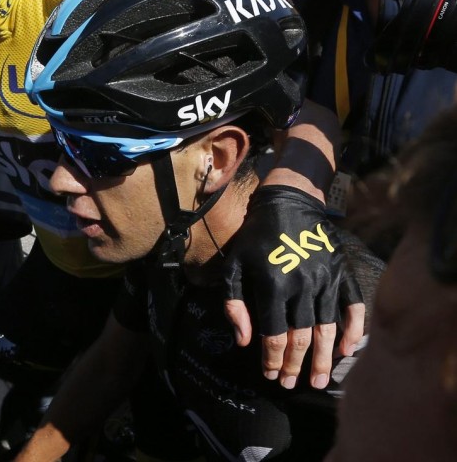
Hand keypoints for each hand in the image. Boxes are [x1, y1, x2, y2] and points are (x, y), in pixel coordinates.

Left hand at [223, 186, 364, 389]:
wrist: (289, 203)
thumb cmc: (256, 237)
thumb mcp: (234, 265)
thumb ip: (234, 303)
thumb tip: (244, 341)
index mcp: (274, 284)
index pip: (274, 333)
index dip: (272, 359)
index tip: (270, 375)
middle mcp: (303, 285)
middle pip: (301, 337)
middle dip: (295, 365)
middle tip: (291, 384)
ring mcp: (327, 280)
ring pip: (327, 329)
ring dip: (323, 359)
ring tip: (318, 381)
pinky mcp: (343, 273)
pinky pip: (354, 308)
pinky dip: (353, 332)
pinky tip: (347, 352)